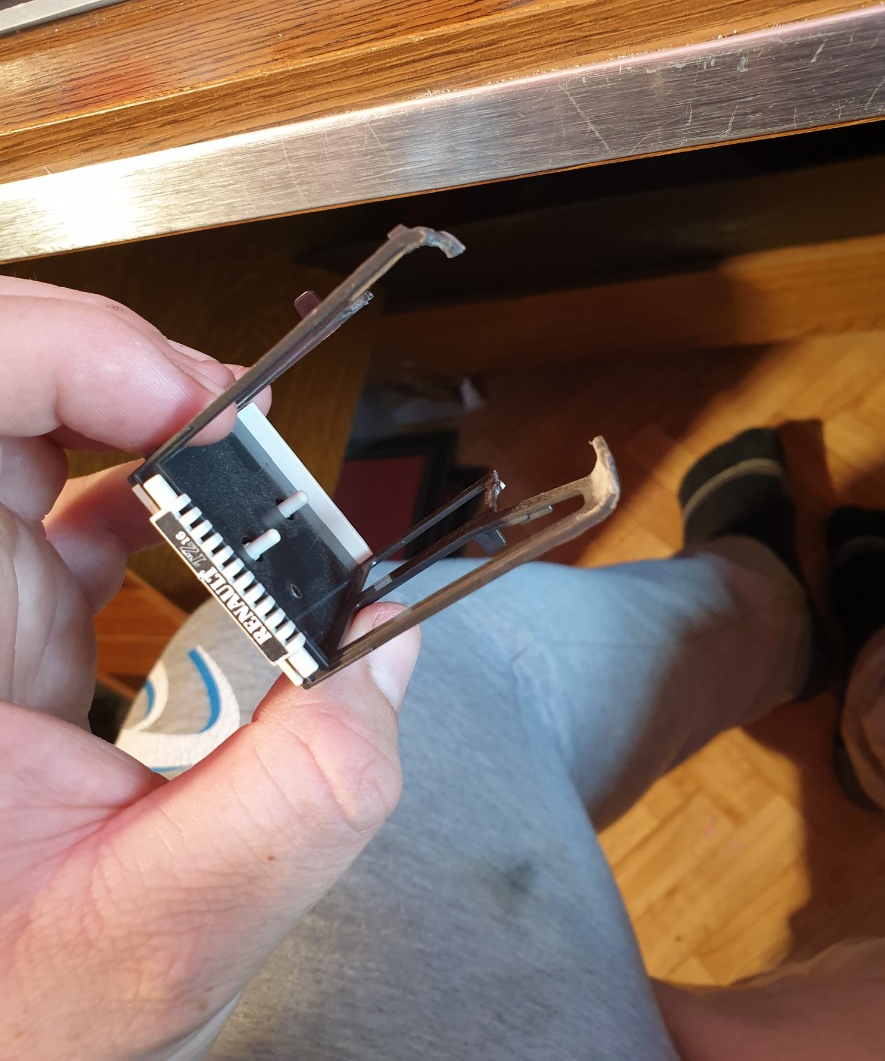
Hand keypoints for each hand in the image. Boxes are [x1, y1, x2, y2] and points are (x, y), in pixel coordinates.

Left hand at [0, 277, 419, 1059]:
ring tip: (243, 460)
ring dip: (155, 416)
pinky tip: (211, 528)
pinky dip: (162, 484)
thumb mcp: (160, 937)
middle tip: (235, 421)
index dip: (73, 354)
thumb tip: (381, 648)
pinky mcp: (17, 610)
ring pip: (48, 421)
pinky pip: (82, 494)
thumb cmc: (16, 1005)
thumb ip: (294, 801)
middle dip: (131, 370)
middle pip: (10, 384)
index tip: (194, 409)